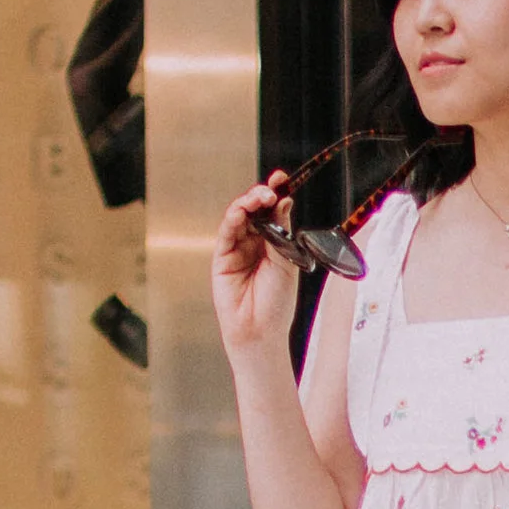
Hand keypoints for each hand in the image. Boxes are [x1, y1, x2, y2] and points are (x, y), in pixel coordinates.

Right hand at [211, 171, 304, 356]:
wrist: (261, 330)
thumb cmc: (277, 302)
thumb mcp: (286, 262)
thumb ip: (282, 232)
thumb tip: (284, 202)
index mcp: (274, 242)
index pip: (273, 212)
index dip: (276, 194)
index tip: (282, 179)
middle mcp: (255, 242)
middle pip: (255, 210)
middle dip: (262, 195)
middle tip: (271, 187)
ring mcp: (237, 248)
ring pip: (239, 217)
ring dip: (248, 203)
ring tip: (260, 196)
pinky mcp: (222, 257)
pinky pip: (226, 233)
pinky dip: (233, 219)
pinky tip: (241, 212)